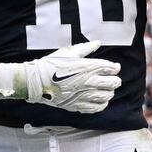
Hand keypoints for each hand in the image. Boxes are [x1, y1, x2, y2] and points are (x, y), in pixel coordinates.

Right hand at [0, 41, 120, 114]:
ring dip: (109, 93)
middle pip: (112, 83)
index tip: (114, 67)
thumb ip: (86, 48)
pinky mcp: (77, 105)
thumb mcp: (68, 52)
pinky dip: (101, 105)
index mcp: (88, 67)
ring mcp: (84, 95)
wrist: (36, 81)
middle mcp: (89, 82)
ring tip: (108, 91)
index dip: (115, 68)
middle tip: (114, 80)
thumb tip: (98, 43)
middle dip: (115, 81)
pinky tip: (101, 102)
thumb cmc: (51, 64)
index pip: (110, 68)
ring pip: (106, 96)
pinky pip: (95, 108)